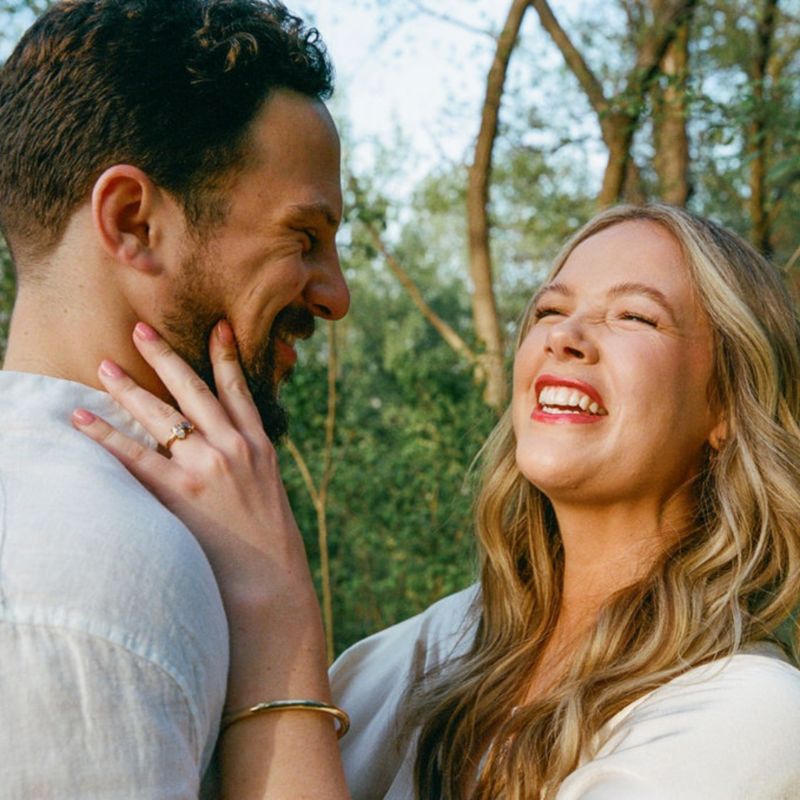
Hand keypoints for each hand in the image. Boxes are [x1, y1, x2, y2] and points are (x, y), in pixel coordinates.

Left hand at [72, 320, 315, 613]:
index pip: (239, 390)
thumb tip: (226, 450)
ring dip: (129, 389)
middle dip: (165, 357)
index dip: (226, 356)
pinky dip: (106, 435)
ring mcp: (208, 467)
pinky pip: (136, 456)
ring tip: (105, 366)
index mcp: (260, 445)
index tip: (216, 327)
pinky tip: (83, 418)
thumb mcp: (269, 490)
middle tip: (140, 330)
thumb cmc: (270, 541)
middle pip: (194, 391)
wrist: (271, 580)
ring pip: (162, 416)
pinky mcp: (182, 492)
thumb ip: (249, 463)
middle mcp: (234, 447)